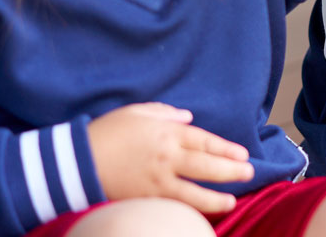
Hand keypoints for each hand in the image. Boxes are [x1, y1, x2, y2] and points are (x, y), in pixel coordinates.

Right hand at [87, 103, 253, 212]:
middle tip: (249, 173)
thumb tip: (188, 117)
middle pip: (206, 166)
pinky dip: (189, 210)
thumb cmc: (107, 132)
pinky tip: (201, 213)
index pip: (205, 141)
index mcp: (166, 133)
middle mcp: (166, 157)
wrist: (76, 160)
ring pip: (193, 192)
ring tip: (232, 201)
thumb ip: (165, 113)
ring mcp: (156, 181)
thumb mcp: (136, 112)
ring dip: (215, 198)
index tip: (243, 154)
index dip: (226, 149)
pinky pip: (173, 206)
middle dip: (230, 171)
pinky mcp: (144, 199)